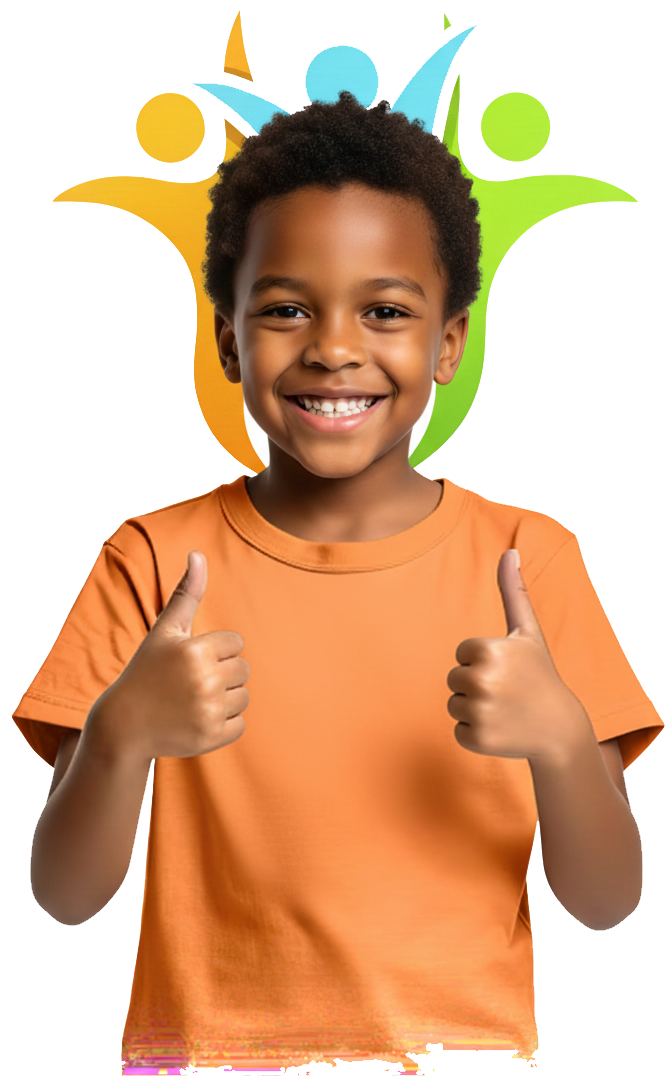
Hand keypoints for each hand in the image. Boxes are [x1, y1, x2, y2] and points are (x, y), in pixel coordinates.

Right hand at [87, 551, 249, 762]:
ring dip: (225, 698)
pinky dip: (223, 724)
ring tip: (193, 700)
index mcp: (195, 650)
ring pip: (244, 697)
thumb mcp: (165, 631)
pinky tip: (196, 719)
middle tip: (190, 682)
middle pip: (243, 669)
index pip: (236, 643)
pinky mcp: (212, 737)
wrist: (124, 724)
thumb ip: (186, 593)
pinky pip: (240, 724)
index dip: (214, 650)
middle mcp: (204, 680)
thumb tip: (198, 553)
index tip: (190, 660)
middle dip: (222, 673)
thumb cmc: (147, 671)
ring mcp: (209, 711)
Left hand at [446, 549, 589, 762]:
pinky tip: (501, 729)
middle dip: (476, 685)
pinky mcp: (477, 739)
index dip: (482, 660)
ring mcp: (480, 712)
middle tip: (506, 691)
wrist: (558, 727)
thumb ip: (513, 591)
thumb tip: (509, 551)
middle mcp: (482, 680)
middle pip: (454, 679)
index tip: (507, 668)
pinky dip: (476, 733)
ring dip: (474, 708)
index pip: (461, 654)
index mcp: (488, 650)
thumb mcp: (527, 632)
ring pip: (453, 704)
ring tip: (504, 710)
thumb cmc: (539, 674)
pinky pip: (458, 730)